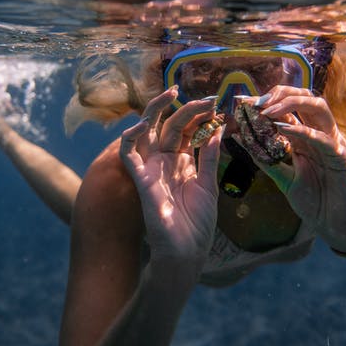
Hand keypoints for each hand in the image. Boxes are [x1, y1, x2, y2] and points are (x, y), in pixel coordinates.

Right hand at [120, 88, 222, 276]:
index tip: (217, 105)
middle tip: (206, 99)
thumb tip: (217, 130)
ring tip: (172, 94)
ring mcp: (152, 168)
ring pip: (146, 130)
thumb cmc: (198, 224)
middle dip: (187, 109)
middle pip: (170, 125)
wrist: (187, 251)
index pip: (186, 130)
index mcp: (182, 162)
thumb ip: (209, 157)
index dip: (199, 115)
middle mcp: (165, 161)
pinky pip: (128, 153)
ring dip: (155, 110)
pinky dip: (130, 135)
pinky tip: (143, 123)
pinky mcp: (140, 179)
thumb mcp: (209, 185)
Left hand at [243, 86, 345, 252]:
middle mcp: (321, 134)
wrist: (337, 228)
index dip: (265, 101)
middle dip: (280, 94)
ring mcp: (334, 144)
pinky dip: (304, 131)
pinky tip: (284, 129)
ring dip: (292, 104)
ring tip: (267, 110)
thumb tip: (241, 138)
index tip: (241, 100)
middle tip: (256, 102)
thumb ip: (265, 159)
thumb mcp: (284, 179)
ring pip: (318, 108)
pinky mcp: (344, 159)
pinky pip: (325, 139)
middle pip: (305, 98)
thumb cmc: (314, 202)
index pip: (287, 109)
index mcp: (306, 137)